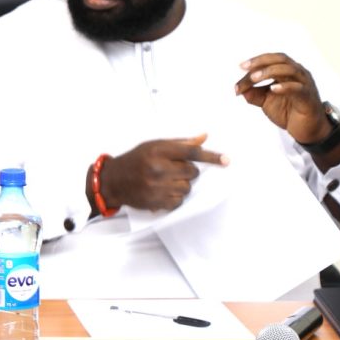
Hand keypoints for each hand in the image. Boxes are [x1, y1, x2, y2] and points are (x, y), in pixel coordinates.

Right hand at [96, 134, 227, 212]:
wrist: (113, 181)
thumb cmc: (135, 160)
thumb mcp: (154, 145)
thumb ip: (179, 143)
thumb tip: (204, 138)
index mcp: (158, 151)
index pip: (191, 153)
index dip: (211, 156)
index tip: (226, 161)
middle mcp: (157, 168)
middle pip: (192, 172)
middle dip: (188, 171)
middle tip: (174, 170)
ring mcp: (156, 187)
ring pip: (187, 188)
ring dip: (181, 185)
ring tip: (166, 181)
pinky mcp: (155, 202)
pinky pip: (179, 202)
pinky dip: (175, 198)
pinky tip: (163, 192)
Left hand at [234, 53, 328, 143]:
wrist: (306, 130)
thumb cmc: (288, 111)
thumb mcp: (266, 101)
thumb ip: (253, 94)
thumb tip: (239, 89)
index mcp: (288, 71)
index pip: (271, 60)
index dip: (256, 62)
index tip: (240, 67)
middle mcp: (298, 74)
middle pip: (281, 59)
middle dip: (261, 62)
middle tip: (245, 68)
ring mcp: (305, 84)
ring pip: (289, 70)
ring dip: (270, 72)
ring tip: (254, 78)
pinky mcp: (308, 98)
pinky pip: (298, 88)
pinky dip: (285, 87)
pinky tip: (273, 89)